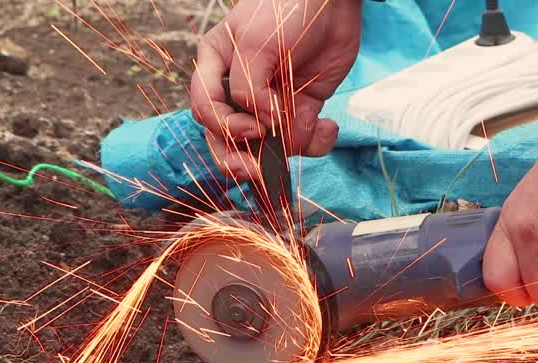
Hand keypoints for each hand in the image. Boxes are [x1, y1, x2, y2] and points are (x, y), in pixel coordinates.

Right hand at [189, 0, 362, 177]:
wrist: (332, 3)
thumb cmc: (285, 12)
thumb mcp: (255, 44)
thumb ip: (248, 87)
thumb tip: (262, 125)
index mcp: (215, 67)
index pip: (206, 110)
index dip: (225, 128)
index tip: (255, 129)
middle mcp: (238, 89)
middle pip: (226, 139)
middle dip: (240, 160)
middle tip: (258, 171)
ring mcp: (270, 102)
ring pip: (267, 146)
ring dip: (292, 146)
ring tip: (316, 126)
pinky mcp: (301, 108)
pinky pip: (302, 140)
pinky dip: (317, 142)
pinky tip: (328, 125)